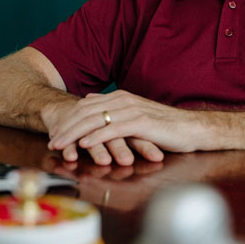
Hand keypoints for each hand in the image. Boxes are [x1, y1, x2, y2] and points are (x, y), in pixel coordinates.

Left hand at [45, 90, 199, 164]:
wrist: (193, 128)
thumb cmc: (165, 128)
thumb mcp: (135, 119)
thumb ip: (115, 114)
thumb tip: (92, 110)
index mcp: (120, 98)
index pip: (85, 107)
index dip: (67, 120)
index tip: (54, 133)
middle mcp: (123, 100)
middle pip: (85, 112)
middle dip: (65, 127)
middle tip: (51, 140)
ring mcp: (132, 110)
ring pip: (95, 120)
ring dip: (74, 133)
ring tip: (60, 144)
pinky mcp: (141, 122)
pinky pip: (113, 129)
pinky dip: (96, 136)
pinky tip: (85, 145)